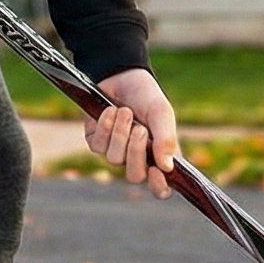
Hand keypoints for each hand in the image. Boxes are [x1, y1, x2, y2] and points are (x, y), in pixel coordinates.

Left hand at [87, 69, 179, 197]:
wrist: (120, 75)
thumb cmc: (146, 95)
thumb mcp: (161, 113)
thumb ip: (167, 139)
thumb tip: (167, 167)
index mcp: (158, 155)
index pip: (160, 186)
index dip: (159, 188)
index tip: (156, 173)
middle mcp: (137, 158)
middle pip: (135, 176)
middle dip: (136, 152)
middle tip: (140, 129)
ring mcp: (115, 152)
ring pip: (115, 159)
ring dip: (120, 133)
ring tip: (125, 112)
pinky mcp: (96, 143)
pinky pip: (98, 146)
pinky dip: (105, 127)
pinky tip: (110, 111)